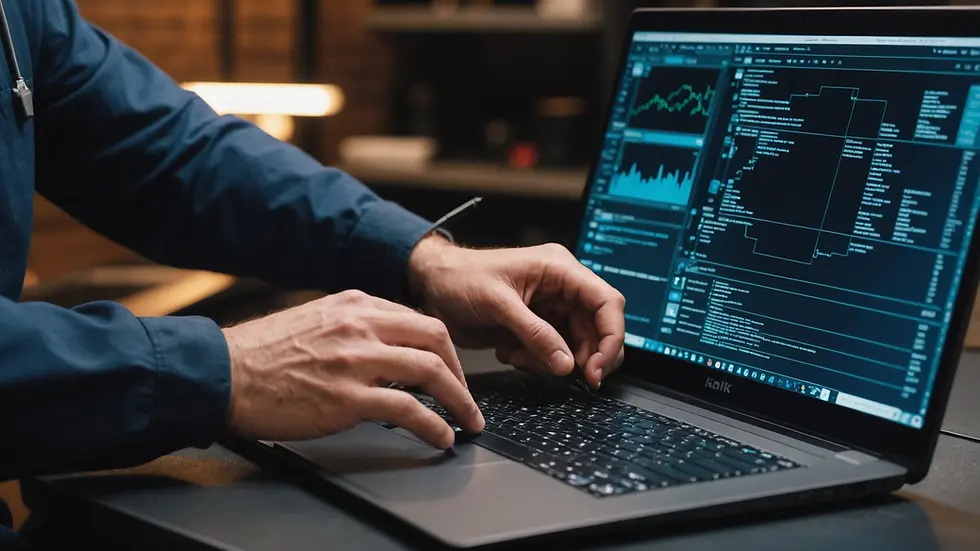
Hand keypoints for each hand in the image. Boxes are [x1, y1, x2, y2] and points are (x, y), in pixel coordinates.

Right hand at [222, 290, 483, 448]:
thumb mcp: (315, 319)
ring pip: (430, 371)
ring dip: (459, 399)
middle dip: (462, 370)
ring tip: (467, 420)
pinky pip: (408, 410)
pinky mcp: (347, 398)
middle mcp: (361, 326)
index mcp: (355, 304)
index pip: (418, 319)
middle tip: (467, 394)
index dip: (444, 348)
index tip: (451, 368)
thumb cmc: (262, 353)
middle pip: (436, 337)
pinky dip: (433, 425)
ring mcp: (356, 361)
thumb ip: (354, 325)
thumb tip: (386, 344)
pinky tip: (440, 436)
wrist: (224, 373)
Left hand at [408, 237, 625, 387]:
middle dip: (584, 356)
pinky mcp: (536, 328)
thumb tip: (566, 363)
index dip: (611, 336)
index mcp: (559, 269)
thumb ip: (535, 333)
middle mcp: (561, 289)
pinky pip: (553, 353)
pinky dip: (537, 363)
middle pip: (597, 329)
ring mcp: (550, 310)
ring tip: (520, 357)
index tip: (598, 366)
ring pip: (575, 346)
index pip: (606, 302)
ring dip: (553, 361)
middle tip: (575, 378)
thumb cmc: (460, 277)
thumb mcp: (498, 303)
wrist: (431, 285)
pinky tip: (511, 354)